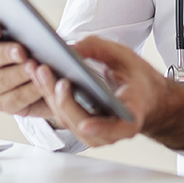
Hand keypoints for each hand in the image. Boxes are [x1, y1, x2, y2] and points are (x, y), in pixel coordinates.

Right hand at [0, 16, 51, 119]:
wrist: (53, 79)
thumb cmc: (45, 51)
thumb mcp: (42, 38)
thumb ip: (40, 33)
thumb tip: (56, 38)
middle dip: (6, 53)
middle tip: (22, 51)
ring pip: (1, 80)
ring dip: (19, 74)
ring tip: (35, 69)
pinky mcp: (3, 103)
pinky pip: (14, 99)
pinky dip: (29, 92)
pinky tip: (42, 86)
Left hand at [29, 35, 183, 149]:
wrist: (147, 99)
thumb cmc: (138, 79)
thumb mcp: (127, 57)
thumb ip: (101, 50)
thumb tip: (70, 48)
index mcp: (131, 116)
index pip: (117, 127)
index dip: (101, 127)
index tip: (86, 122)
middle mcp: (112, 132)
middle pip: (81, 122)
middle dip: (61, 98)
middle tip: (46, 73)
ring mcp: (95, 133)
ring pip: (67, 120)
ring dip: (49, 96)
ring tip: (37, 70)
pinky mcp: (81, 128)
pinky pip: (63, 116)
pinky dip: (49, 97)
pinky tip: (39, 77)